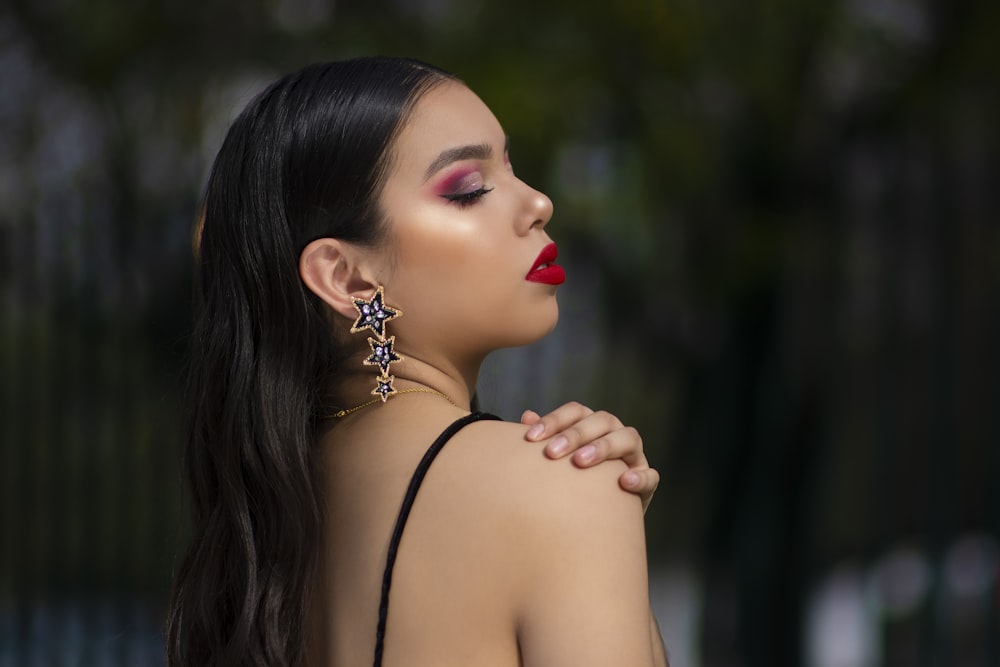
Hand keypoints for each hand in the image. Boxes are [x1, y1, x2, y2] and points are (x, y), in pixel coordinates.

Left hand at [521, 402, 658, 511]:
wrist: (598, 517)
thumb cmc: (572, 482)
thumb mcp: (558, 462)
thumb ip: (547, 440)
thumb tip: (527, 416)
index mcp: (593, 425)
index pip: (576, 412)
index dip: (554, 420)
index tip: (530, 438)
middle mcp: (616, 434)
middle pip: (602, 420)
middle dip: (576, 434)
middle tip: (552, 452)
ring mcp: (634, 456)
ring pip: (628, 438)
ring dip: (604, 447)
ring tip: (580, 462)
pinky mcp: (646, 483)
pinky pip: (650, 476)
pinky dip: (640, 477)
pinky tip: (623, 482)